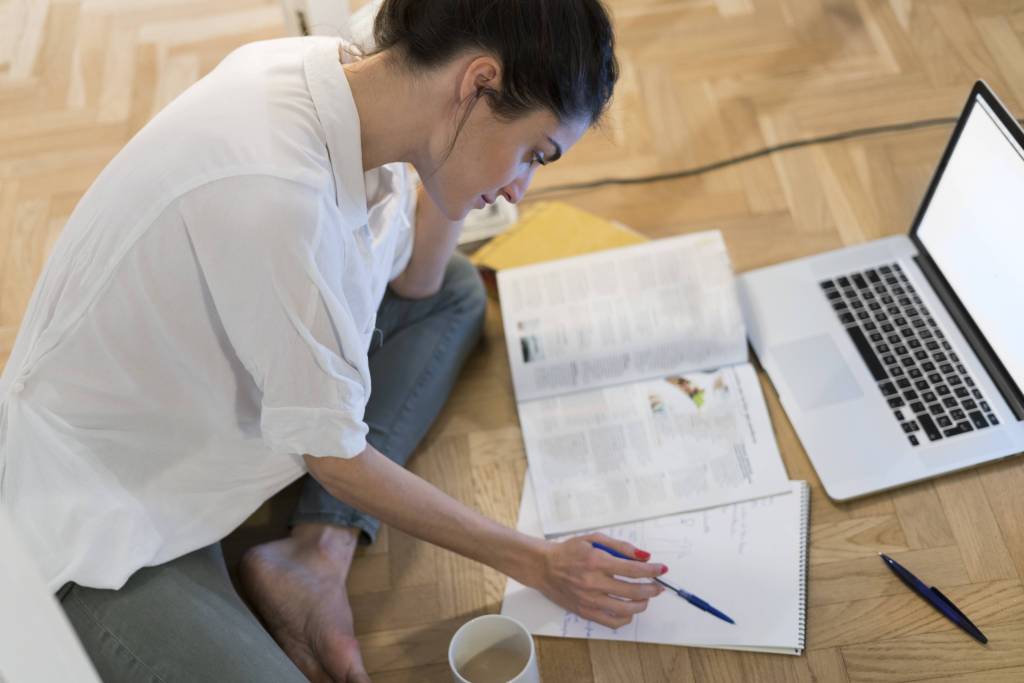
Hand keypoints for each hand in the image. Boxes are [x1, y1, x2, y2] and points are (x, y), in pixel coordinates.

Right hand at [532, 532, 665, 628]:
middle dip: (652, 589)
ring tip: (645, 598)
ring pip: (626, 609)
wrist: (543, 566)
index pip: (633, 569)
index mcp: (597, 562)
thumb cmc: (569, 551)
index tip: (662, 570)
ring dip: (642, 604)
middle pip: (633, 591)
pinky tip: (629, 611)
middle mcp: (594, 583)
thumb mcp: (593, 539)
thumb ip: (620, 546)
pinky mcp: (585, 612)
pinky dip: (625, 618)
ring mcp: (590, 600)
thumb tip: (644, 556)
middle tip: (658, 587)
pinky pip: (612, 622)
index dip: (652, 571)